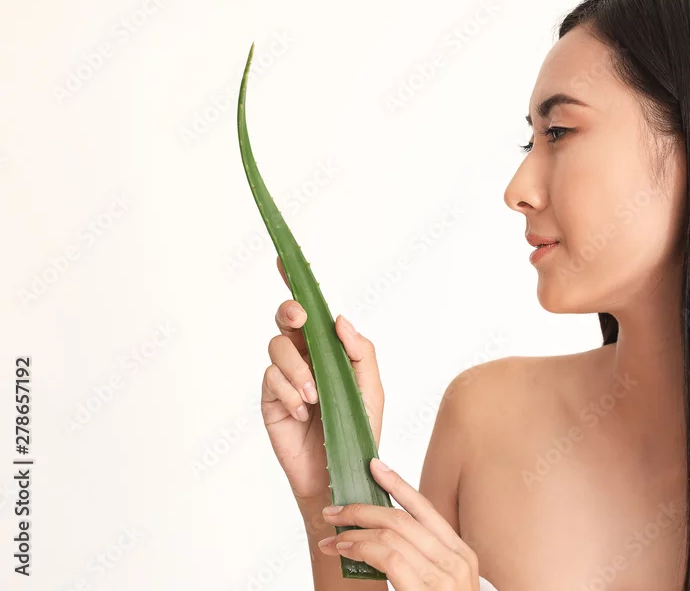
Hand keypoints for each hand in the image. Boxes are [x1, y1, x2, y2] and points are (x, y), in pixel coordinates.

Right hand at [261, 255, 385, 503]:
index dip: (295, 284)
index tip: (283, 260)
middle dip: (291, 313)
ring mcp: (285, 378)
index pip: (312, 313)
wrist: (339, 476)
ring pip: (276, 348)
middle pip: (286, 321)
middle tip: (300, 321)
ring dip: (297, 369)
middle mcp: (305, 359)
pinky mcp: (270, 399)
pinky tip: (302, 411)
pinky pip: (271, 379)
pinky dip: (289, 392)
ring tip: (314, 396)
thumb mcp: (371, 390)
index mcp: (329, 351)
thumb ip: (360, 353)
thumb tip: (340, 320)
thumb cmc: (359, 433)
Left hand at [318, 458, 479, 589]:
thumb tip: (382, 538)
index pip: (426, 509)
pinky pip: (388, 556)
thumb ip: (419, 560)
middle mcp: (458, 561)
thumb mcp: (437, 585)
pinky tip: (345, 551)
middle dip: (363, 509)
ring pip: (392, 534)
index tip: (375, 467)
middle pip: (404, 518)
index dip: (398, 485)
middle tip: (334, 511)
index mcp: (462, 555)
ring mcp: (446, 578)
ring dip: (354, 531)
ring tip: (333, 538)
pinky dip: (361, 548)